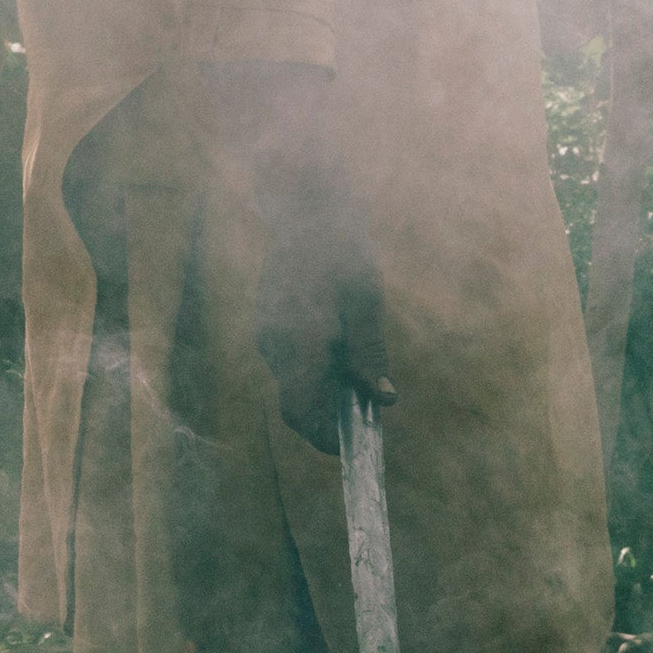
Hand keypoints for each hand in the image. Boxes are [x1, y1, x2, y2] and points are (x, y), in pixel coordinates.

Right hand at [187, 62, 389, 454]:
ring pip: (292, 379)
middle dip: (325, 419)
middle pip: (294, 402)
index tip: (349, 451)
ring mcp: (268, 330)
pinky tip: (340, 352)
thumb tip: (385, 398)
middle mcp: (275, 343)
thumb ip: (369, 353)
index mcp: (299, 343)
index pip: (302, 411)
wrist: (302, 202)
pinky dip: (312, 366)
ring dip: (321, 390)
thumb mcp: (364, 301)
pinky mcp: (269, 317)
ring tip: (359, 384)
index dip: (323, 438)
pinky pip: (288, 356)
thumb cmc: (340, 247)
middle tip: (361, 423)